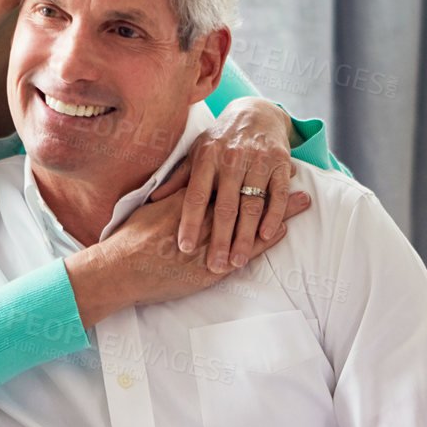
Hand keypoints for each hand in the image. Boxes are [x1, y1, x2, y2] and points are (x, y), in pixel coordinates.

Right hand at [66, 186, 310, 326]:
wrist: (121, 267)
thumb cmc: (130, 240)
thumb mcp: (152, 210)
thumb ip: (170, 198)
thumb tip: (179, 188)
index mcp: (191, 199)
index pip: (227, 180)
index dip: (249, 170)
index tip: (269, 159)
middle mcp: (204, 217)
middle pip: (247, 194)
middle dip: (273, 183)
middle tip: (300, 173)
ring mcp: (211, 242)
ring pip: (253, 220)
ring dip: (279, 210)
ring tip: (305, 200)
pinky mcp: (212, 267)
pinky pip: (246, 251)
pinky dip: (265, 239)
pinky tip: (282, 232)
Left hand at [151, 97, 298, 272]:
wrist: (257, 112)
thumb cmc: (221, 139)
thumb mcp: (196, 153)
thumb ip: (178, 178)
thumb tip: (152, 199)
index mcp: (207, 158)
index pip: (196, 196)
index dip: (190, 222)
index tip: (185, 247)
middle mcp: (232, 159)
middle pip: (225, 207)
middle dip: (220, 239)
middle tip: (215, 266)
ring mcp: (258, 161)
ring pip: (251, 205)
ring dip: (245, 236)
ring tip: (237, 261)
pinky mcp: (280, 163)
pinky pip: (277, 194)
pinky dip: (273, 216)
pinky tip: (265, 236)